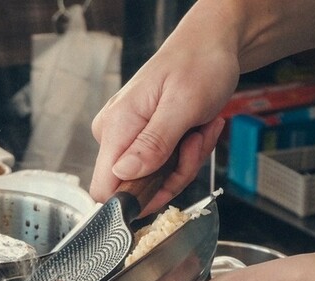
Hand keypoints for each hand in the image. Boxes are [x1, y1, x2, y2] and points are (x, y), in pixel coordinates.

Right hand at [90, 36, 238, 214]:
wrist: (211, 45)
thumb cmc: (198, 64)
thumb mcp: (182, 105)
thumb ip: (153, 143)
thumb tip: (124, 174)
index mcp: (116, 127)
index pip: (103, 189)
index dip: (134, 200)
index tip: (167, 182)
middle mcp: (116, 135)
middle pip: (137, 190)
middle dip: (174, 175)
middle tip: (195, 142)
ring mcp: (130, 140)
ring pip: (156, 182)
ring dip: (186, 163)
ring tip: (199, 130)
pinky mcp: (144, 143)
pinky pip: (166, 170)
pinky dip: (188, 157)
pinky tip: (198, 131)